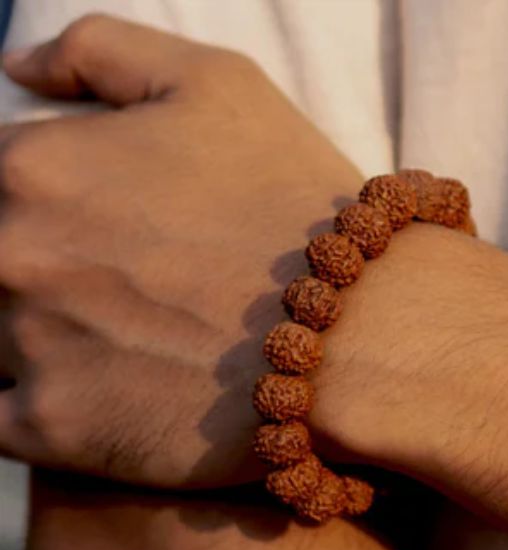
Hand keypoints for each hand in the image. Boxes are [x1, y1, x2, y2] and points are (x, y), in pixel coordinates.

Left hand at [0, 15, 360, 486]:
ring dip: (29, 347)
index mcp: (29, 165)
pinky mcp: (57, 431)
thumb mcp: (213, 83)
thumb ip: (97, 51)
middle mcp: (9, 252)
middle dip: (40, 279)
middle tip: (115, 303)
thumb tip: (15, 70)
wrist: (363, 336)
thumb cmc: (298, 204)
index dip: (44, 214)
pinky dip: (31, 416)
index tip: (98, 244)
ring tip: (111, 354)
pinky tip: (93, 406)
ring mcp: (27, 347)